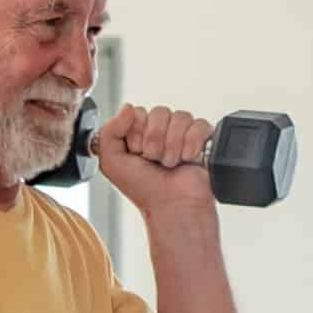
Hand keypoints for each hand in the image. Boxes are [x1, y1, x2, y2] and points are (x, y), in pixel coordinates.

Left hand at [93, 105, 219, 215]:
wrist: (171, 205)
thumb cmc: (143, 189)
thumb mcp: (112, 162)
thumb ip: (109, 132)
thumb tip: (127, 107)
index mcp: (138, 133)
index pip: (138, 112)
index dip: (136, 133)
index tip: (137, 153)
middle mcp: (160, 131)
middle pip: (159, 112)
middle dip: (154, 141)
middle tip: (154, 160)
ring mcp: (182, 133)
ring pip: (180, 117)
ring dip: (171, 146)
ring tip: (169, 164)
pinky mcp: (203, 138)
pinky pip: (199, 125)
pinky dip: (191, 145)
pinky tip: (187, 159)